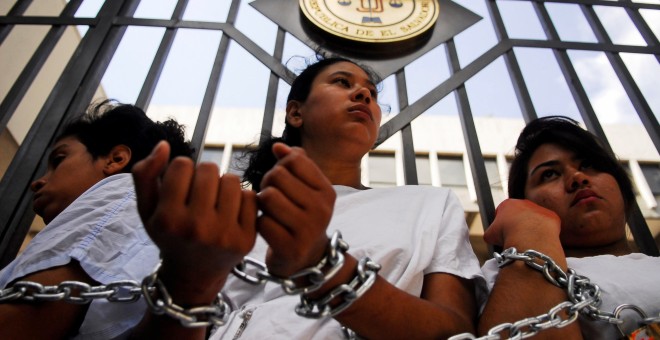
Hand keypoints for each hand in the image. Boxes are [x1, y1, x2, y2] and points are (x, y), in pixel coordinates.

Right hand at [132, 141, 257, 288]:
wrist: (194, 274)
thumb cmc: (170, 235)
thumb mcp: (147, 209)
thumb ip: (145, 174)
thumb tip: (164, 145)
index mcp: (169, 219)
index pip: (182, 164)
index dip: (182, 171)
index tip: (181, 187)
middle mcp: (196, 228)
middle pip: (209, 169)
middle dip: (203, 175)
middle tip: (200, 194)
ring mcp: (224, 235)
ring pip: (232, 179)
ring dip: (223, 185)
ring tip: (215, 201)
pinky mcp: (246, 239)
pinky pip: (250, 196)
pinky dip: (241, 199)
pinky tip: (230, 212)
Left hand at [257, 143, 335, 276]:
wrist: (306, 260)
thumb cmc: (302, 217)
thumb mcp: (305, 189)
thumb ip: (295, 164)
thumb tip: (278, 146)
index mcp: (327, 191)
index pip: (294, 160)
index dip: (280, 166)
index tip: (281, 181)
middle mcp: (321, 209)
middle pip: (277, 176)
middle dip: (267, 184)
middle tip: (270, 198)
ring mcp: (308, 230)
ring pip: (268, 197)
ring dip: (261, 204)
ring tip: (268, 211)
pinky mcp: (291, 247)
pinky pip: (261, 222)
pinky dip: (259, 224)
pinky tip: (268, 230)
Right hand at [484, 199, 560, 249]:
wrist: (529, 237)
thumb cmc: (507, 235)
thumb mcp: (490, 235)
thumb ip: (490, 233)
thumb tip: (491, 237)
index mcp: (508, 204)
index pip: (503, 212)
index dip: (501, 224)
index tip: (502, 233)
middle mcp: (524, 202)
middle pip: (519, 214)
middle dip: (517, 225)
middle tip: (515, 238)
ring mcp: (539, 208)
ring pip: (534, 219)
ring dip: (531, 228)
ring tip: (528, 241)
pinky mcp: (552, 216)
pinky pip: (547, 225)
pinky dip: (543, 232)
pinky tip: (539, 240)